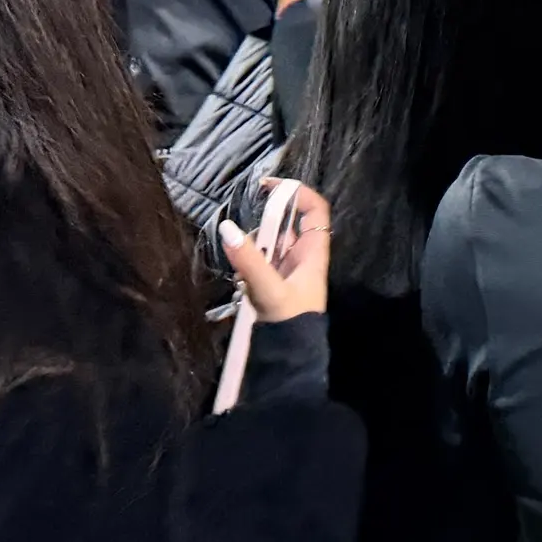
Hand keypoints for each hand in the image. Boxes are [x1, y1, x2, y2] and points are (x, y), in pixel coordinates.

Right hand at [218, 178, 329, 321]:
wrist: (289, 355)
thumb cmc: (289, 320)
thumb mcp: (268, 288)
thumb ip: (248, 259)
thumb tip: (227, 227)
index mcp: (314, 251)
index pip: (314, 209)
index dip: (297, 193)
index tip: (269, 186)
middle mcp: (303, 256)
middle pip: (288, 223)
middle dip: (265, 220)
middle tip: (243, 223)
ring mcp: (288, 269)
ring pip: (271, 242)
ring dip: (253, 243)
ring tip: (239, 257)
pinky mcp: (273, 282)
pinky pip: (260, 261)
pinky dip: (248, 261)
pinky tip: (239, 278)